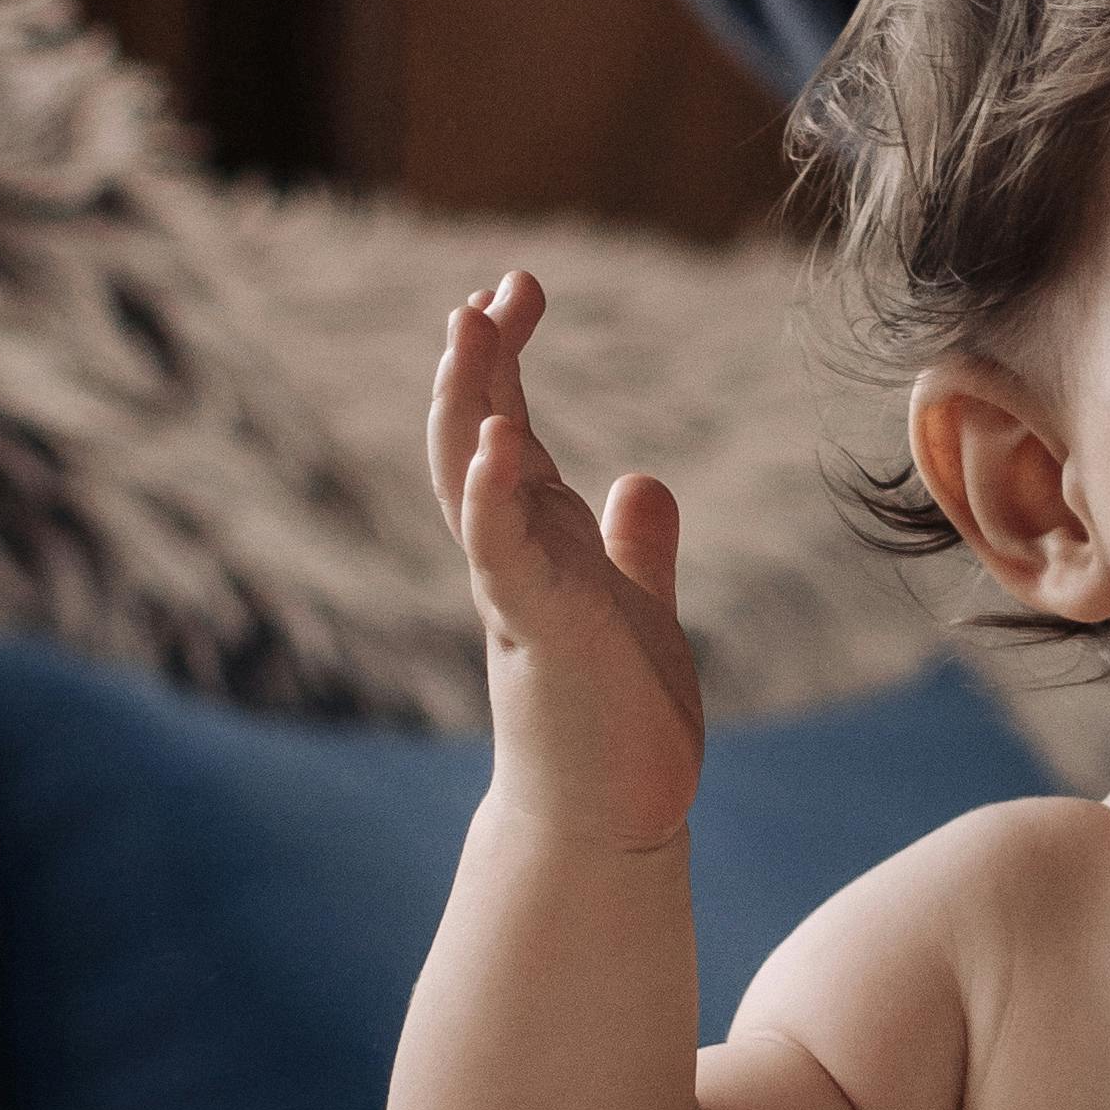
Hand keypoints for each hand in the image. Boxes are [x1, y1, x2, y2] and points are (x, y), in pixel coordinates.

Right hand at [425, 271, 703, 851]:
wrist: (609, 820)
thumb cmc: (617, 721)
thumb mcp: (637, 609)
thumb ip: (635, 549)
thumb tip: (642, 483)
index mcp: (539, 544)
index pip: (505, 430)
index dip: (503, 360)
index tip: (515, 290)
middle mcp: (515, 558)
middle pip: (473, 436)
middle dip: (478, 362)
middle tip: (491, 289)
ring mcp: (519, 594)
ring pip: (470, 484)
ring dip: (467, 405)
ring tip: (468, 329)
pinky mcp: (539, 635)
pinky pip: (503, 556)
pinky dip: (494, 498)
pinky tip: (495, 442)